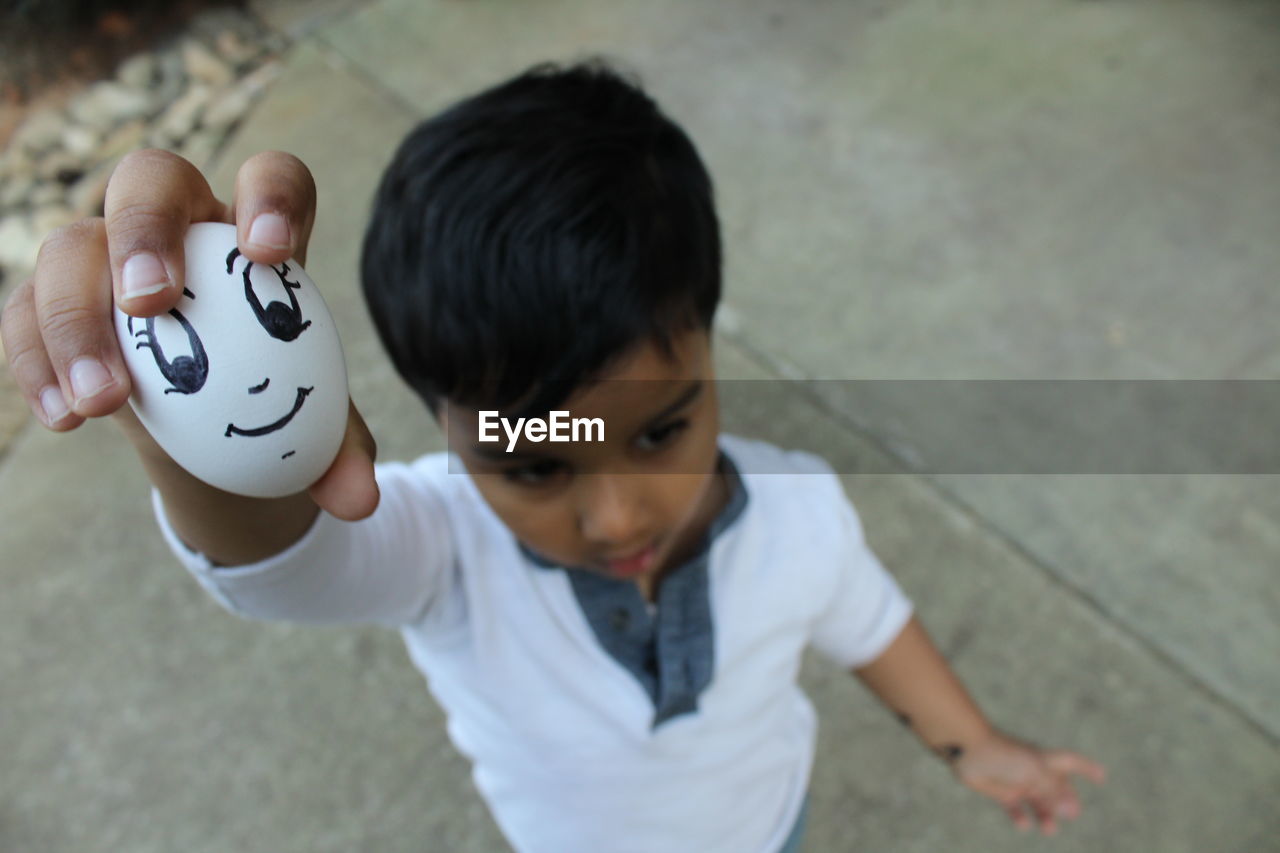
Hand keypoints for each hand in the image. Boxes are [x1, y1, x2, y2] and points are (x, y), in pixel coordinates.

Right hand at [0, 148, 377, 520]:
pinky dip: (35, 362)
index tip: (268, 254)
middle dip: (144, 229)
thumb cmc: (276, 404)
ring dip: (76, 319)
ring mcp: (106, 256)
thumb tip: (357, 499)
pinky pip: (23, 313)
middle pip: (151, 180)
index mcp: (258, 232)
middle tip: (150, 300)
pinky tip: (64, 420)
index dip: (269, 195)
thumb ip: (341, 454)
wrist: (215, 433)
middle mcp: (180, 223)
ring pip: (71, 246)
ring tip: (105, 401)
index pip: (271, 177)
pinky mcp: (55, 304)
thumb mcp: (320, 431)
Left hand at [952, 729, 1105, 835]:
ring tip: (1049, 828)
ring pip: (1038, 802)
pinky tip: (1024, 824)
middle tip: (1071, 814)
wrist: (969, 750)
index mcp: (1045, 760)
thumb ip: (1053, 792)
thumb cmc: (1005, 756)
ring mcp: (1018, 781)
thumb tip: (1070, 811)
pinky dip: (1021, 818)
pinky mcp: (1002, 791)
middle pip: (1056, 788)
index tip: (1102, 776)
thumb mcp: (1035, 773)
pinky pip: (1016, 808)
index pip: (1072, 762)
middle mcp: (1034, 771)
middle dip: (1065, 801)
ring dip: (1046, 815)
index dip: (1088, 768)